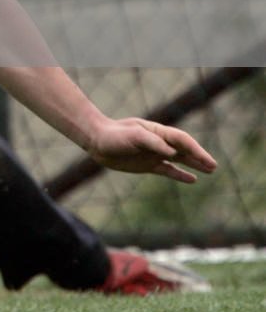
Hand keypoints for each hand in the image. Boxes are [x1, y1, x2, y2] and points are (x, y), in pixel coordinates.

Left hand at [87, 116, 217, 183]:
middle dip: (199, 157)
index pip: (181, 140)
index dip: (195, 150)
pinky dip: (180, 175)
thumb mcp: (133, 136)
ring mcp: (154, 154)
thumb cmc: (114, 135)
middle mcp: (158, 142)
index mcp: (157, 132)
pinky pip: (168, 170)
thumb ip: (153, 143)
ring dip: (194, 165)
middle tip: (214, 166)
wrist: (97, 141)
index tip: (206, 160)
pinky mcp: (148, 165)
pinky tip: (193, 179)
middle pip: (184, 150)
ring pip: (179, 160)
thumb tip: (173, 152)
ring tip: (210, 170)